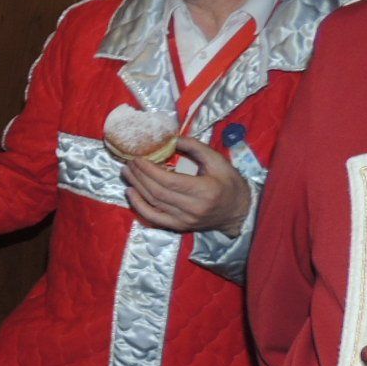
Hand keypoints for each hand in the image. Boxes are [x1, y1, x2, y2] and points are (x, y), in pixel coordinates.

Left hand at [122, 137, 250, 236]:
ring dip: (136, 187)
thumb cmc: (230, 184)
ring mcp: (184, 220)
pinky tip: (130, 193)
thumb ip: (195, 147)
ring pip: (153, 203)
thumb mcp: (218, 161)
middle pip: (157, 192)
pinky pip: (154, 218)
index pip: (170, 181)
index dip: (150, 170)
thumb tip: (171, 138)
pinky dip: (139, 206)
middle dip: (140, 176)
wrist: (239, 212)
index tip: (138, 158)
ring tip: (127, 173)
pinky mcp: (179, 227)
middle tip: (128, 163)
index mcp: (205, 190)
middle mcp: (193, 208)